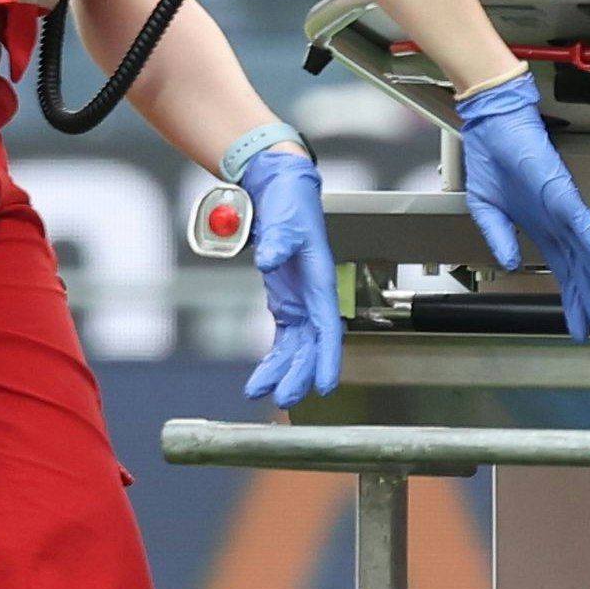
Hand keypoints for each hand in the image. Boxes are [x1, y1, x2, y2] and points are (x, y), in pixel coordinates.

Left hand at [240, 148, 341, 406]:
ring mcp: (300, 300)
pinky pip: (283, 338)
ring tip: (263, 393)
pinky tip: (262, 377)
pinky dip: (273, 359)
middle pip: (313, 344)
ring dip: (284, 371)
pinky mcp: (285, 301)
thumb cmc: (290, 202)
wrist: (279, 190)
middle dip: (301, 372)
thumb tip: (269, 260)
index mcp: (321, 278)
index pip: (328, 326)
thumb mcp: (286, 216)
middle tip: (284, 398)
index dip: (328, 357)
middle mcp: (314, 295)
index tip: (325, 384)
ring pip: (297, 346)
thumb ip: (280, 240)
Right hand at [454, 74, 589, 345]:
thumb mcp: (485, 210)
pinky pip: (588, 232)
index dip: (575, 303)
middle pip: (586, 274)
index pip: (566, 275)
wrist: (492, 122)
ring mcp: (567, 211)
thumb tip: (507, 265)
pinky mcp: (565, 197)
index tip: (582, 330)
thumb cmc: (493, 156)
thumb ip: (498, 239)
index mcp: (544, 230)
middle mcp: (562, 225)